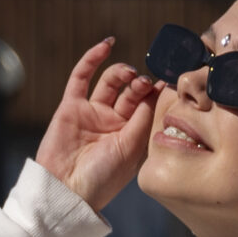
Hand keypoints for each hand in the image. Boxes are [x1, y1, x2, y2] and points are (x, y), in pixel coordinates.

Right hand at [33, 38, 158, 211]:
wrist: (66, 191)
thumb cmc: (102, 178)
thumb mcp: (131, 148)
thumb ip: (144, 117)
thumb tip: (158, 89)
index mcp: (131, 136)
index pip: (148, 105)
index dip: (158, 90)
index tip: (171, 76)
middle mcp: (113, 123)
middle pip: (131, 92)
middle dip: (140, 83)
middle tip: (145, 82)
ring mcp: (92, 113)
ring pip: (110, 82)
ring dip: (122, 72)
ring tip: (129, 74)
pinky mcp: (70, 107)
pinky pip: (82, 77)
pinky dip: (93, 59)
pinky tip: (107, 45)